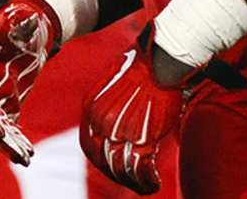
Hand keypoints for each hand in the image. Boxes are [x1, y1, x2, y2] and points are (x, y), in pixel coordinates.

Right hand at [0, 0, 61, 165]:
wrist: (27, 23)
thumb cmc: (25, 20)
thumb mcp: (24, 19)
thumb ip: (23, 22)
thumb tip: (28, 18)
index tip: (1, 135)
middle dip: (1, 139)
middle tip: (21, 157)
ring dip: (9, 143)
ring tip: (27, 159)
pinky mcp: (2, 96)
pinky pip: (4, 122)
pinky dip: (14, 138)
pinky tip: (28, 152)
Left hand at [80, 24, 196, 194]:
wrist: (158, 60)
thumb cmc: (142, 68)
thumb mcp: (113, 84)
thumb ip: (109, 106)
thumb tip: (114, 121)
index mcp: (91, 107)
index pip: (88, 145)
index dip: (99, 160)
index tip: (110, 166)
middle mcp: (101, 121)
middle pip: (103, 160)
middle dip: (116, 174)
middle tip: (130, 179)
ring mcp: (120, 131)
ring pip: (120, 168)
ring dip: (134, 182)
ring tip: (145, 185)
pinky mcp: (142, 137)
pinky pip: (140, 169)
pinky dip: (147, 180)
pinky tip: (153, 182)